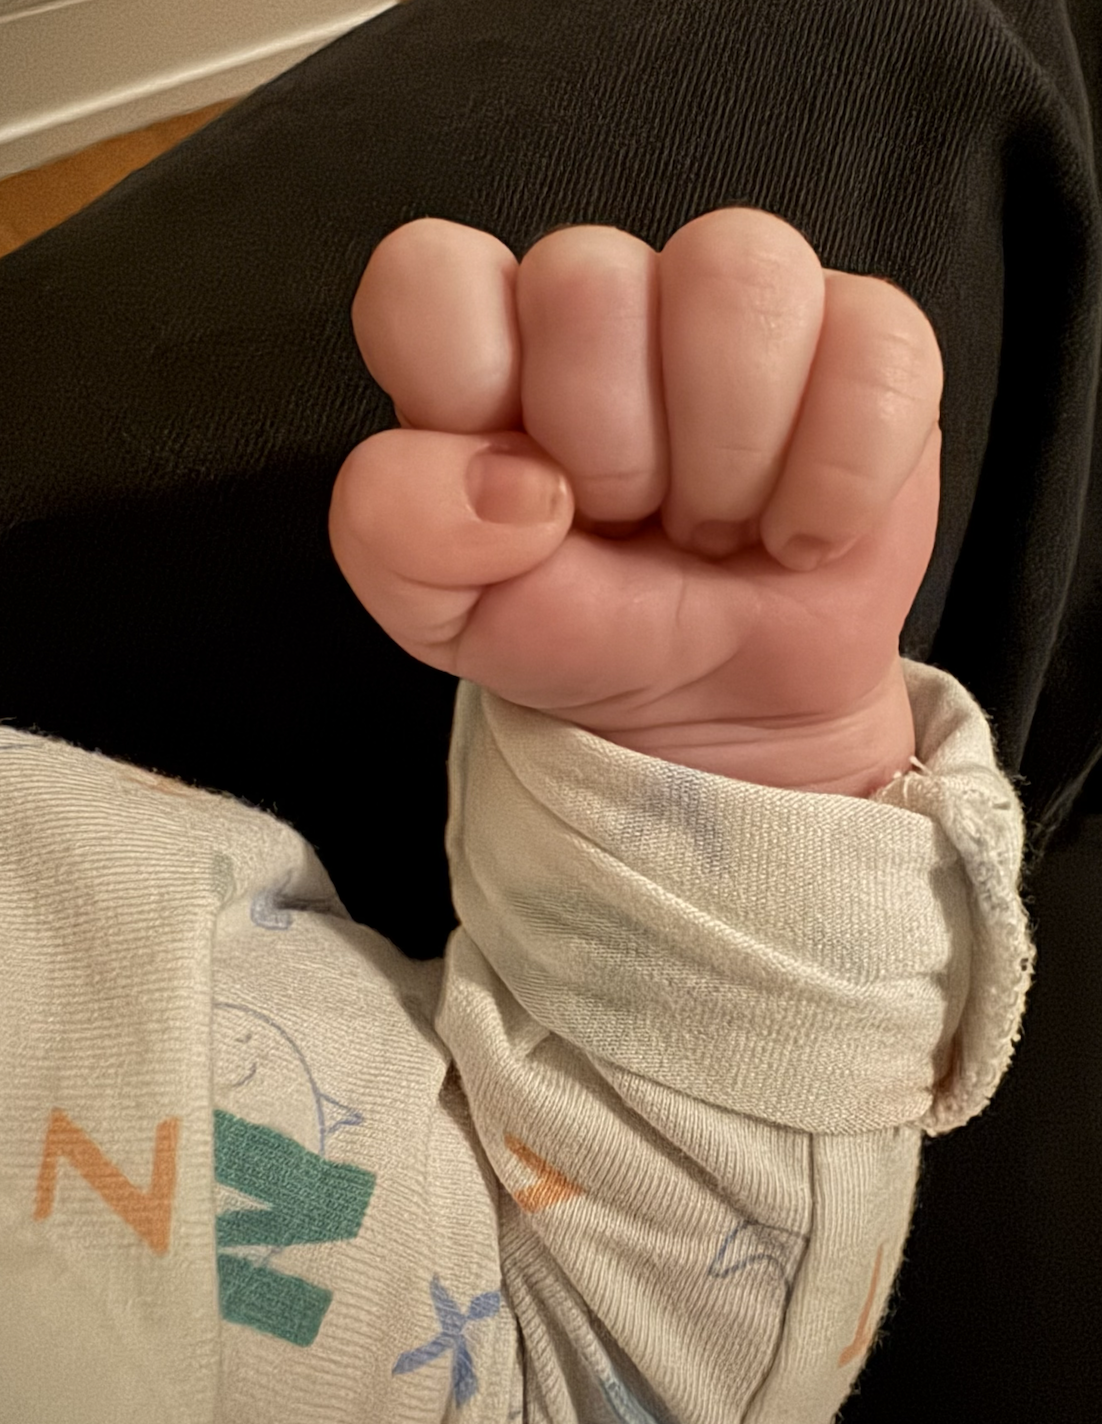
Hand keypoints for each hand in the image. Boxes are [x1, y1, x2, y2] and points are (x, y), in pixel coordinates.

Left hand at [329, 208, 942, 795]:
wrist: (719, 709)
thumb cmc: (583, 633)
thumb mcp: (446, 614)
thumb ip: (401, 533)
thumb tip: (512, 481)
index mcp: (483, 344)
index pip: (427, 273)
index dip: (465, 386)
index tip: (521, 494)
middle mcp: (606, 297)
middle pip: (584, 276)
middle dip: (612, 452)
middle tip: (633, 524)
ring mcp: (743, 303)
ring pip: (736, 274)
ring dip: (728, 457)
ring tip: (719, 526)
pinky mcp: (868, 340)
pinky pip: (877, 351)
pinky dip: (838, 482)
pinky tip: (804, 532)